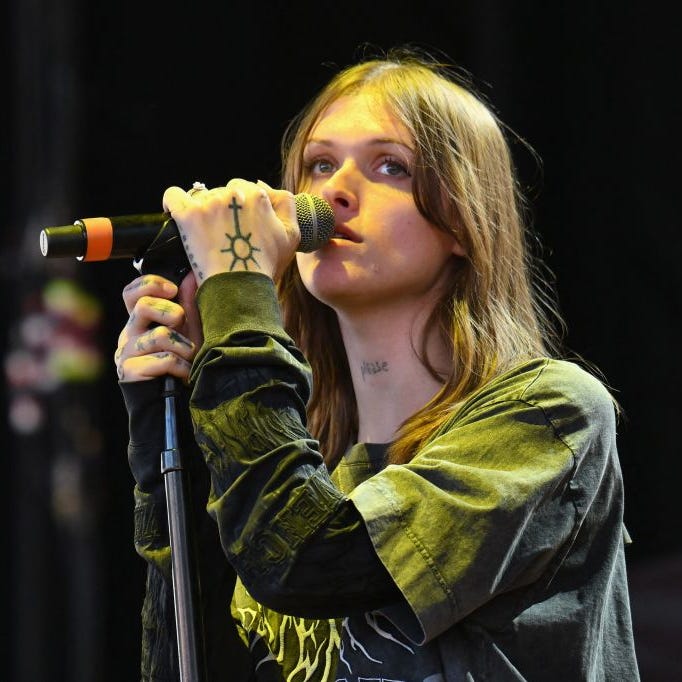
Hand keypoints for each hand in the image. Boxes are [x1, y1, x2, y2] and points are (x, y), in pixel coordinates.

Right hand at [115, 272, 201, 382]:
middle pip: (142, 306)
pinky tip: (185, 375)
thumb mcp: (188, 332)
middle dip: (172, 312)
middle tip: (183, 327)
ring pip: (160, 335)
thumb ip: (187, 304)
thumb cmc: (181, 365)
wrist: (173, 405)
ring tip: (190, 359)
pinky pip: (164, 359)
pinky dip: (182, 367)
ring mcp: (126, 353)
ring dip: (185, 347)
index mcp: (139, 321)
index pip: (132, 292)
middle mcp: (128, 334)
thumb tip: (191, 275)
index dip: (150, 284)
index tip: (173, 290)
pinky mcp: (130, 372)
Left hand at [162, 179, 299, 284]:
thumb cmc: (266, 265)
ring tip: (204, 234)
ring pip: (200, 196)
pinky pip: (173, 197)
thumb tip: (262, 185)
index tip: (236, 225)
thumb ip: (286, 203)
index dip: (241, 207)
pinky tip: (176, 214)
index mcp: (258, 196)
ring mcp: (209, 203)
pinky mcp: (188, 215)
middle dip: (221, 209)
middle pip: (221, 192)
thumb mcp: (291, 235)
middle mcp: (233, 194)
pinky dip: (173, 202)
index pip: (244, 189)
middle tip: (222, 234)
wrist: (241, 287)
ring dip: (202, 210)